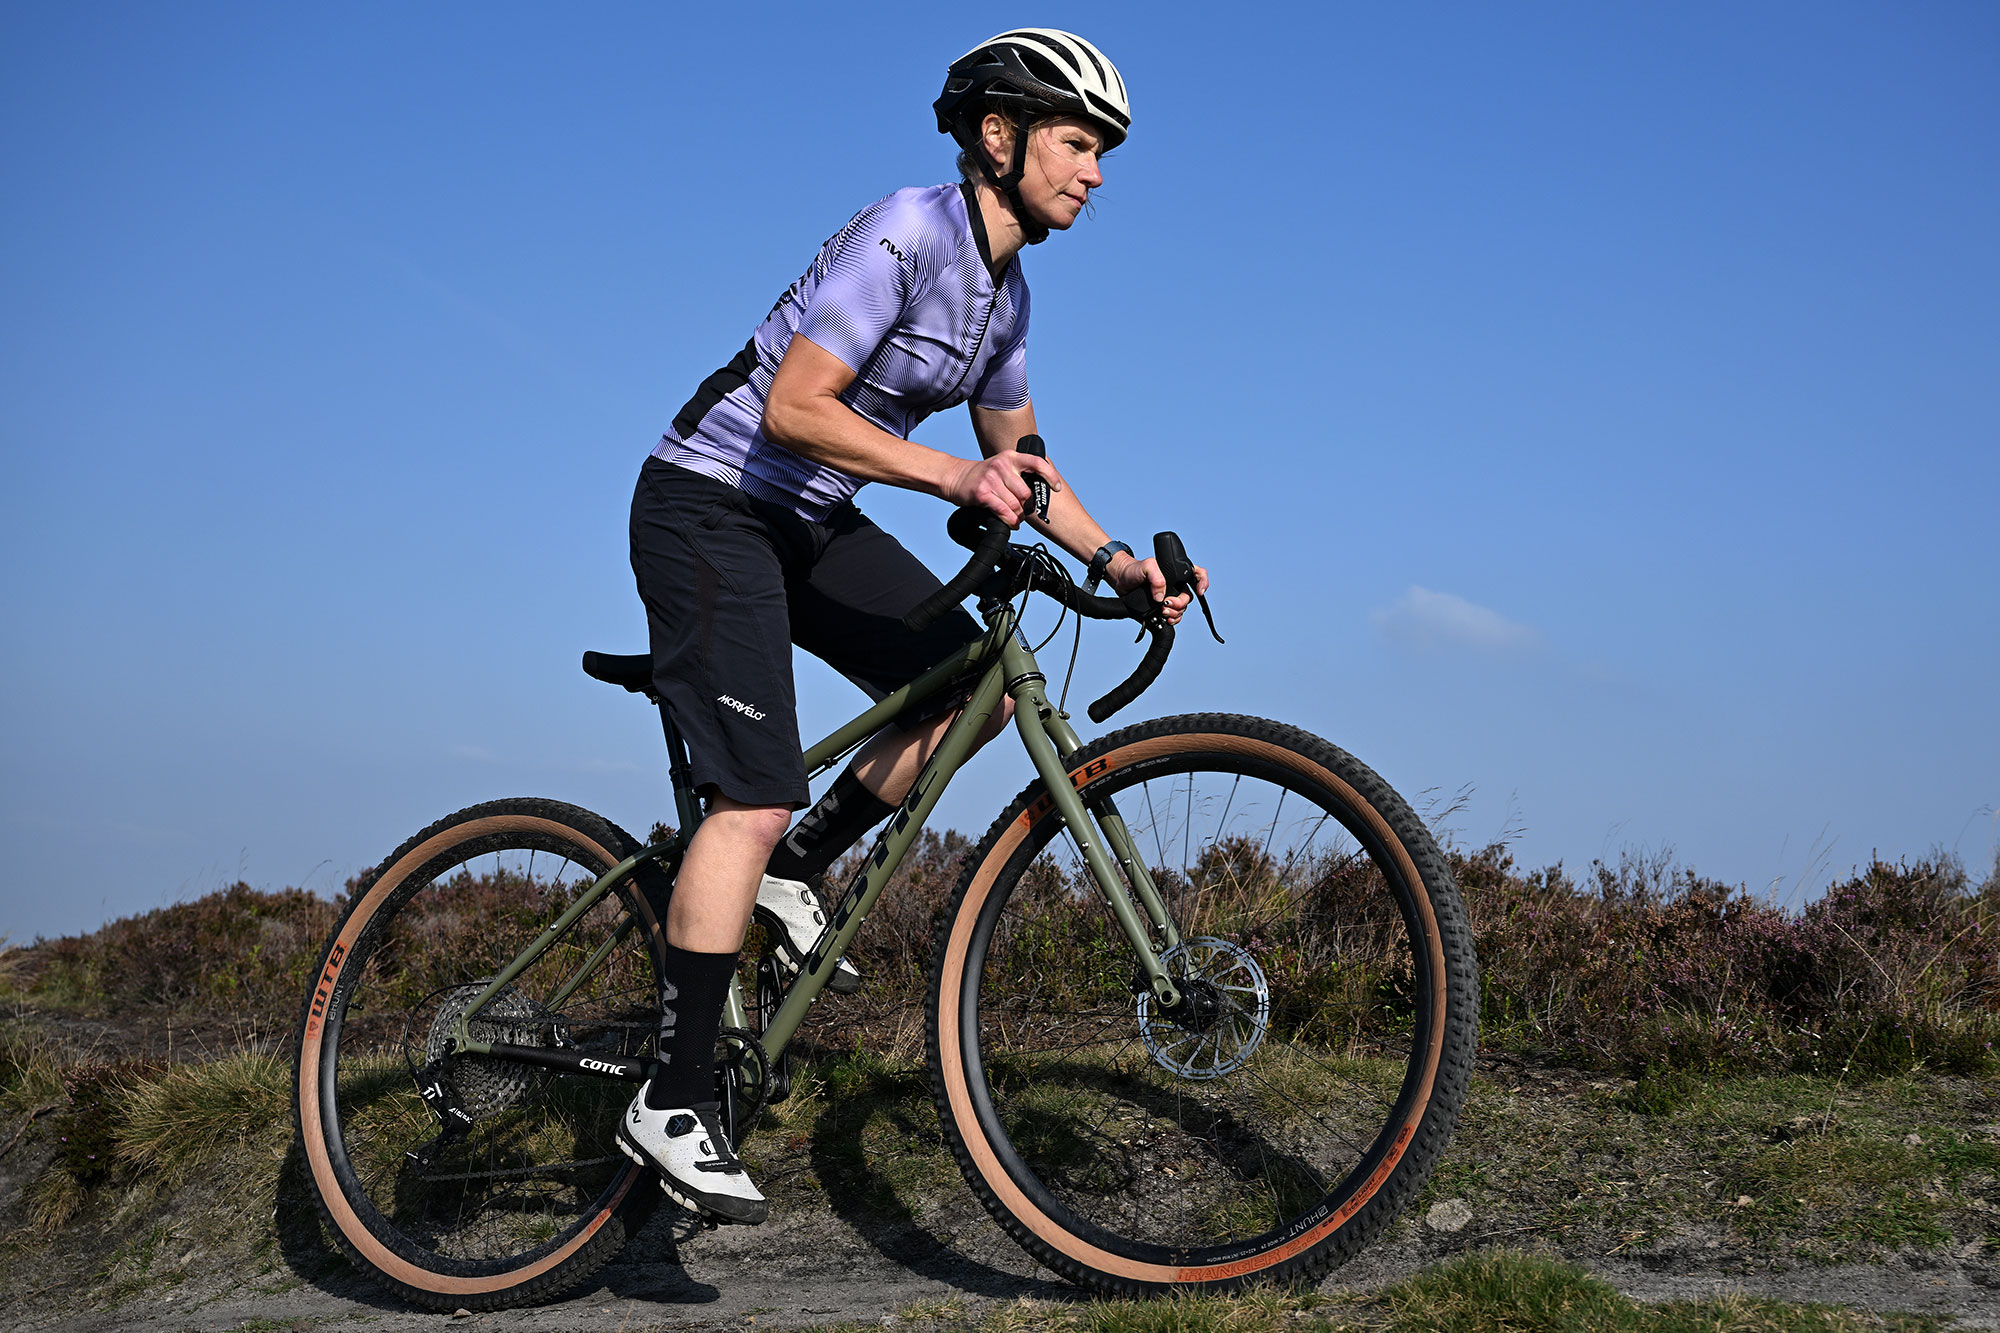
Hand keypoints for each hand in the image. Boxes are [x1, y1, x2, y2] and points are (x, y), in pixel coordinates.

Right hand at [944, 451, 1064, 527]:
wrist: (955, 477)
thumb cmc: (982, 475)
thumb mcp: (1002, 465)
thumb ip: (1019, 473)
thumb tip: (1040, 490)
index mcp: (1010, 457)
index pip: (1037, 463)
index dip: (1050, 476)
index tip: (1056, 488)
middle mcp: (1002, 466)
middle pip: (1026, 493)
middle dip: (1028, 507)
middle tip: (1025, 511)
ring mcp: (992, 479)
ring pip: (1016, 505)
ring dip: (1019, 516)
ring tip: (1017, 518)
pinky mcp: (983, 493)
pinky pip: (1004, 511)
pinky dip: (1010, 521)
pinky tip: (1012, 522)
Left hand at [1108, 554, 1210, 625]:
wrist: (1121, 581)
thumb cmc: (1134, 570)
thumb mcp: (1146, 567)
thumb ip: (1156, 578)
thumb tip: (1161, 597)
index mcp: (1176, 572)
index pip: (1197, 574)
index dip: (1203, 582)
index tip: (1199, 592)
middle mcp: (1175, 584)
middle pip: (1188, 597)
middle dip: (1179, 604)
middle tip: (1166, 605)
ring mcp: (1170, 596)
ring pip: (1182, 609)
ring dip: (1175, 613)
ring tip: (1162, 613)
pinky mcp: (1162, 606)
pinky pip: (1174, 616)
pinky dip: (1172, 620)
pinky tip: (1165, 620)